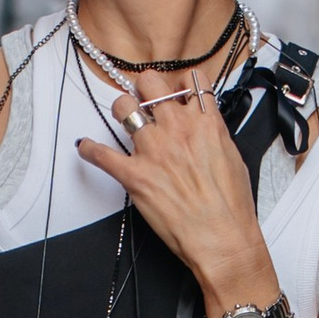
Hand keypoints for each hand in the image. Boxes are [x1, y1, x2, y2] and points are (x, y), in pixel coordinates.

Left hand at [76, 82, 267, 306]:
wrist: (223, 237)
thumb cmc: (231, 206)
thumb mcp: (233, 157)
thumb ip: (214, 134)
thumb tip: (205, 127)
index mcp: (205, 122)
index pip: (189, 79)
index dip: (178, 82)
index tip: (173, 89)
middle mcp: (177, 128)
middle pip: (150, 82)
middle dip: (144, 87)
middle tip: (144, 98)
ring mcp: (154, 150)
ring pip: (124, 107)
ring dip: (121, 109)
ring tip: (123, 117)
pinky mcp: (135, 175)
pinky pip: (101, 154)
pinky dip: (89, 149)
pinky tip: (85, 147)